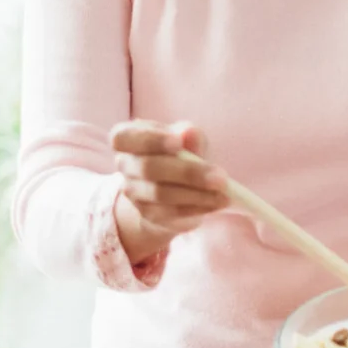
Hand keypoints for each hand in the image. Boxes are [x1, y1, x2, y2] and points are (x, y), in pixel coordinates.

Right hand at [110, 120, 227, 264]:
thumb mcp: (185, 140)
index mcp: (127, 139)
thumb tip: (189, 132)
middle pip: (149, 168)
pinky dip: (197, 207)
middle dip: (187, 172)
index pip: (124, 137)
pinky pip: (172, 212)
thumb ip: (188, 135)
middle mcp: (124, 165)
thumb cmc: (176, 155)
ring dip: (196, 193)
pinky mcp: (148, 214)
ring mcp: (133, 192)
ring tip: (224, 191)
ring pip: (161, 193)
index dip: (150, 140)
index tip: (178, 142)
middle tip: (220, 176)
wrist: (168, 192)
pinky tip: (216, 202)